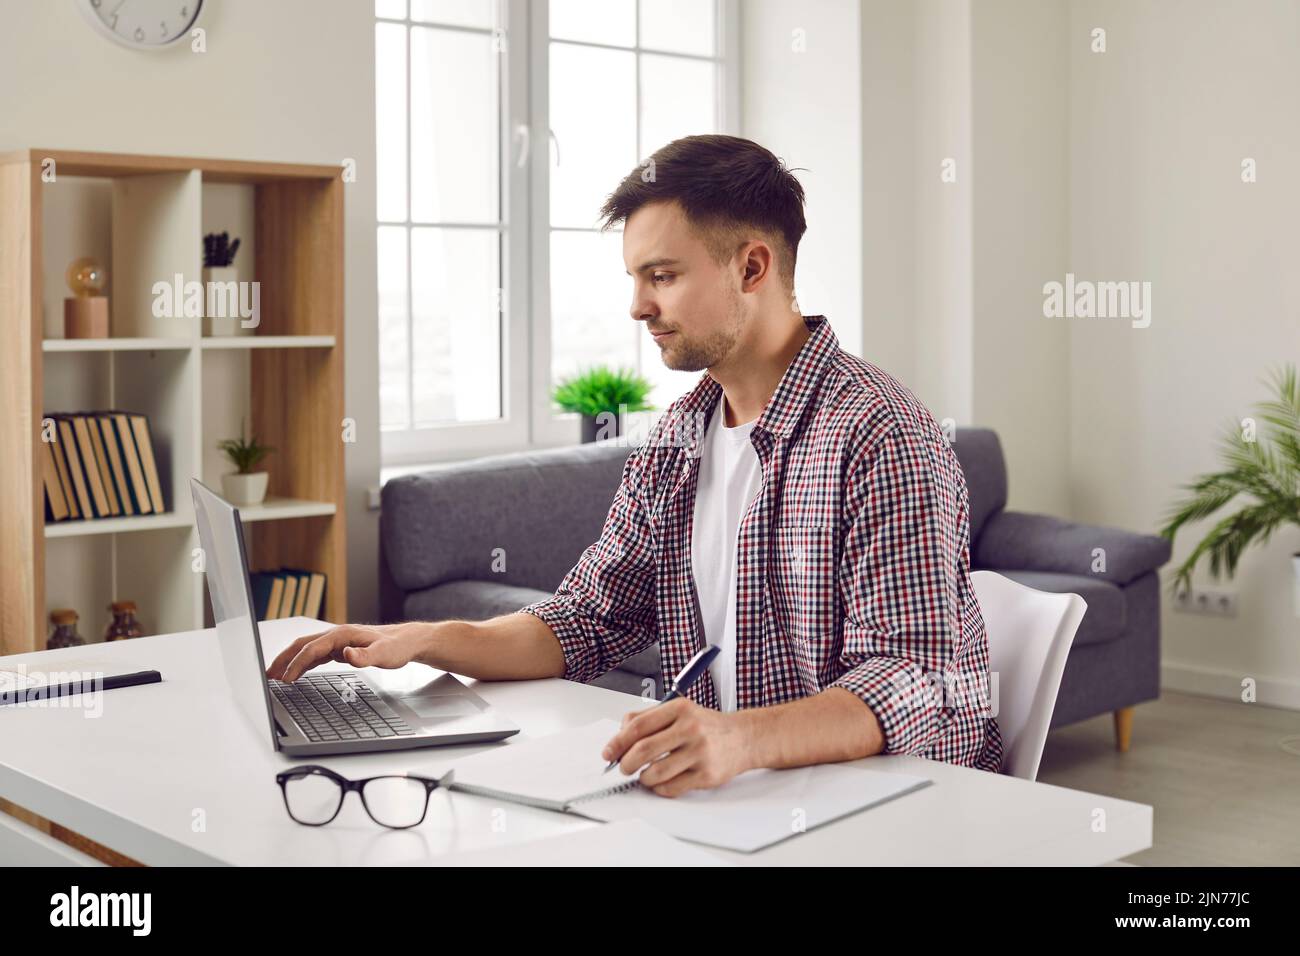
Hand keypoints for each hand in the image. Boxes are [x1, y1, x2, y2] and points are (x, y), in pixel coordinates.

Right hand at [265, 624, 423, 681]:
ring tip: (275, 676)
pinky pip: (315, 655)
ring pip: (306, 650)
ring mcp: (337, 642)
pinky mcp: (340, 649)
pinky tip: (296, 674)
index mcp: (342, 634)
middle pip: (302, 646)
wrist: (406, 641)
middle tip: (268, 676)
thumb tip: (346, 654)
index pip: (312, 649)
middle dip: (283, 660)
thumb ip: (364, 656)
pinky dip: (303, 663)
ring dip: (290, 661)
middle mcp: (336, 635)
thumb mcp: (383, 654)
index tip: (285, 680)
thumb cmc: (396, 647)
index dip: (296, 664)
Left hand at [601, 698, 751, 797]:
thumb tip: (619, 739)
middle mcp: (690, 728)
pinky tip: (662, 782)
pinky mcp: (707, 774)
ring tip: (645, 775)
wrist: (744, 738)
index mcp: (680, 709)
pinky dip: (660, 788)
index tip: (608, 753)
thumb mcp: (680, 711)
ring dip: (643, 778)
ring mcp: (700, 752)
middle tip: (623, 768)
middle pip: (643, 750)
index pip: (638, 726)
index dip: (617, 742)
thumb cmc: (706, 726)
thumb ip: (648, 719)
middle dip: (626, 763)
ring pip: (655, 773)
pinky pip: (671, 788)